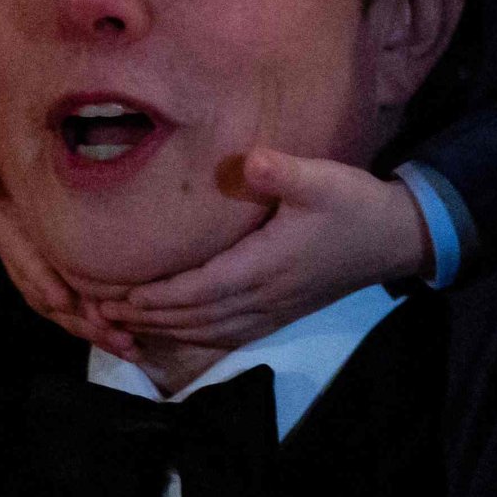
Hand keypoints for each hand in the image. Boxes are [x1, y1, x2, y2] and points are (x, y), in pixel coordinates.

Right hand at [0, 143, 134, 353]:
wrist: (26, 206)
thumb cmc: (18, 191)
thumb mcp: (0, 181)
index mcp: (14, 245)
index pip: (25, 265)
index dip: (41, 281)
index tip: (62, 298)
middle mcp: (30, 274)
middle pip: (52, 301)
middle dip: (80, 318)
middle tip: (108, 328)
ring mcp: (50, 290)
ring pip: (72, 317)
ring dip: (99, 334)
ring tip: (128, 343)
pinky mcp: (70, 300)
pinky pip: (85, 321)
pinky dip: (107, 335)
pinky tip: (134, 346)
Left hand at [107, 153, 430, 346]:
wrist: (397, 239)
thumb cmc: (355, 205)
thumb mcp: (324, 180)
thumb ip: (284, 173)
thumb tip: (251, 160)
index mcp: (265, 266)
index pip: (199, 289)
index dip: (157, 297)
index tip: (117, 296)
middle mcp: (264, 297)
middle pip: (194, 317)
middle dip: (147, 319)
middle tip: (100, 315)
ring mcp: (273, 310)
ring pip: (208, 330)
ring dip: (164, 330)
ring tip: (124, 325)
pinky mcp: (281, 313)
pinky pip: (228, 335)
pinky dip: (194, 337)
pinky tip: (174, 332)